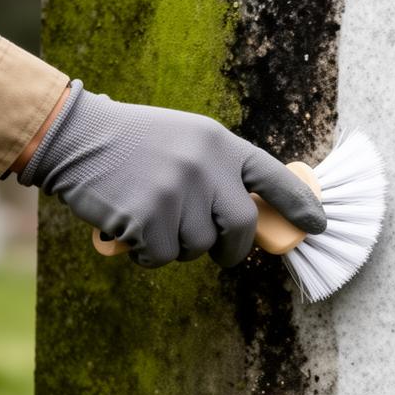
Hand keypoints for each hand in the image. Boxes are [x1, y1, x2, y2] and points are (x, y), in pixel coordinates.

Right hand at [19, 81, 326, 267]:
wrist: (75, 136)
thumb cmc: (132, 142)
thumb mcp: (186, 139)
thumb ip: (220, 170)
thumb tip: (251, 216)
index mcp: (218, 143)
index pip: (273, 178)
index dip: (299, 205)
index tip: (319, 226)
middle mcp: (204, 166)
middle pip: (242, 227)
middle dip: (234, 249)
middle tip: (222, 253)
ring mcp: (176, 192)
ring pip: (198, 246)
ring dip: (178, 245)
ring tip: (152, 217)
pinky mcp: (147, 218)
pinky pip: (162, 257)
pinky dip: (148, 254)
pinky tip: (131, 228)